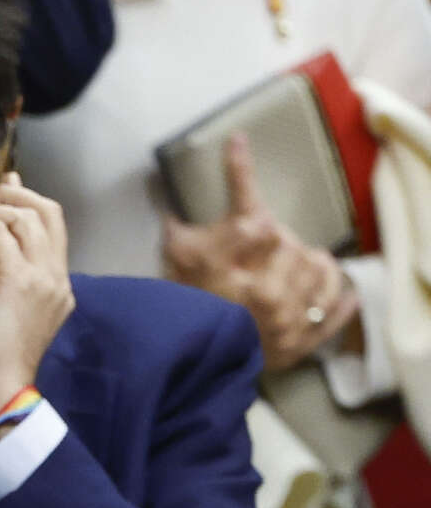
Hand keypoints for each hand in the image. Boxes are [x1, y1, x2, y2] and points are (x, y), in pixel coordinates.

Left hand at [0, 172, 74, 415]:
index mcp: (57, 286)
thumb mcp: (0, 318)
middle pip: (47, 210)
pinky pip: (0, 235)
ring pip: (25, 217)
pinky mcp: (18, 283)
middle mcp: (57, 277)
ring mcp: (43, 278)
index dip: (25, 202)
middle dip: (12, 196)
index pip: (52, 226)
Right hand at [163, 135, 357, 370]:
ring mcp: (292, 307)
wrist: (185, 366)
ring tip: (290, 273)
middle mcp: (273, 272)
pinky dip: (337, 301)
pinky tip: (340, 295)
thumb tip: (168, 204)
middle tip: (253, 256)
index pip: (245, 193)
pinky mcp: (301, 337)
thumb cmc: (177, 307)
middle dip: (273, 243)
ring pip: (318, 267)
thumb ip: (174, 229)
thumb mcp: (168, 261)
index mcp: (242, 244)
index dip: (238, 164)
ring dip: (308, 267)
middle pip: (287, 238)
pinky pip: (332, 310)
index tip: (237, 140)